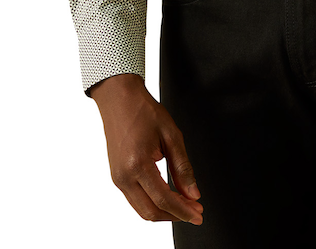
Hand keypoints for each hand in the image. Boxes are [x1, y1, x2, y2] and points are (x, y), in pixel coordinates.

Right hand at [89, 73, 203, 224]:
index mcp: (137, 165)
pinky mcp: (117, 177)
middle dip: (175, 216)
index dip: (183, 210)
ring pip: (142, 210)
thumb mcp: (171, 135)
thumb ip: (183, 167)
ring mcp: (117, 178)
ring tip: (184, 205)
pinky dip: (153, 203)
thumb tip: (192, 192)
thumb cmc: (143, 111)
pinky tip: (168, 197)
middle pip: (151, 212)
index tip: (198, 213)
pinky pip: (135, 200)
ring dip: (164, 212)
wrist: (119, 99)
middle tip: (194, 211)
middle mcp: (123, 176)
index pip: (164, 199)